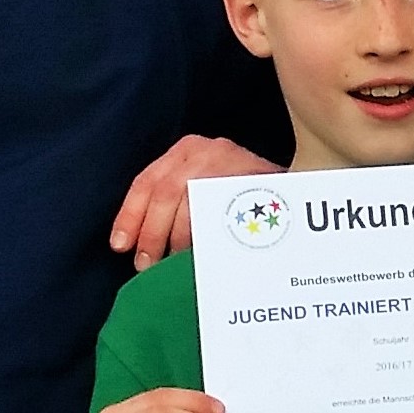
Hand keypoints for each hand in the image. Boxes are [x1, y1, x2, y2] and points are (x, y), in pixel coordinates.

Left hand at [109, 135, 276, 269]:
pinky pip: (220, 209)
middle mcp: (205, 149)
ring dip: (179, 237)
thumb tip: (138, 244)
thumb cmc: (238, 196)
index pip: (147, 182)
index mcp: (185, 150)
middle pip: (165, 192)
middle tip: (147, 264)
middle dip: (152, 232)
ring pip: (191, 201)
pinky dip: (206, 233)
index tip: (121, 246)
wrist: (292, 192)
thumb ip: (174, 204)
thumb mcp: (200, 186)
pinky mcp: (252, 177)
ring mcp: (230, 160)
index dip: (130, 216)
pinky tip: (200, 249)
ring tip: (175, 261)